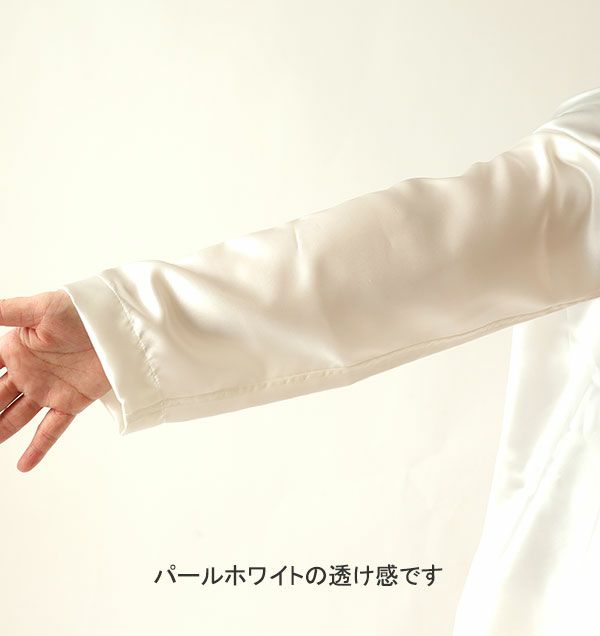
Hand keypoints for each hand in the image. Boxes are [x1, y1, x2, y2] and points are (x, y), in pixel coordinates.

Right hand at [0, 290, 111, 471]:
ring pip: (15, 417)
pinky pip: (51, 429)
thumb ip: (4, 313)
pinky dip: (38, 448)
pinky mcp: (71, 402)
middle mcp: (27, 372)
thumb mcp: (39, 308)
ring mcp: (48, 388)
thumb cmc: (82, 309)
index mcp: (15, 349)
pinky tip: (22, 465)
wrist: (118, 325)